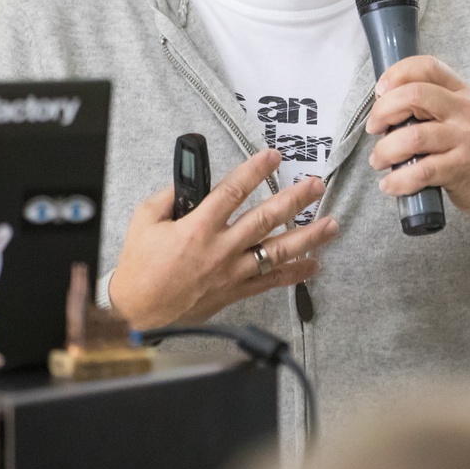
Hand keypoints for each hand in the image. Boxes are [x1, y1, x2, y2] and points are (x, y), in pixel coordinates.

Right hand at [107, 149, 339, 328]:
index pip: (233, 190)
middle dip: (295, 200)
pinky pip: (271, 281)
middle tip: (316, 185)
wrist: (138, 313)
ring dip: (308, 237)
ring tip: (331, 225)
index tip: (274, 156)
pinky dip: (295, 273)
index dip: (255, 170)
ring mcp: (231, 272)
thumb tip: (188, 180)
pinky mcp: (235, 291)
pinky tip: (314, 264)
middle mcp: (221, 249)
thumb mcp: (144, 220)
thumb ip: (169, 196)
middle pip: (266, 219)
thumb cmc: (139, 268)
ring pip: (277, 252)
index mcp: (198, 227)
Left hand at [366, 55, 469, 231]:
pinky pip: (421, 171)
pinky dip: (398, 180)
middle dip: (383, 111)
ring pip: (412, 136)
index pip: (427, 66)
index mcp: (462, 92)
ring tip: (379, 160)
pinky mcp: (462, 167)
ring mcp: (465, 138)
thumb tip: (387, 108)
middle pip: (413, 95)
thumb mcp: (465, 116)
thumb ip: (434, 105)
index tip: (381, 90)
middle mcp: (465, 110)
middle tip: (375, 128)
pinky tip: (392, 184)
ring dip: (384, 150)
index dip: (396, 73)